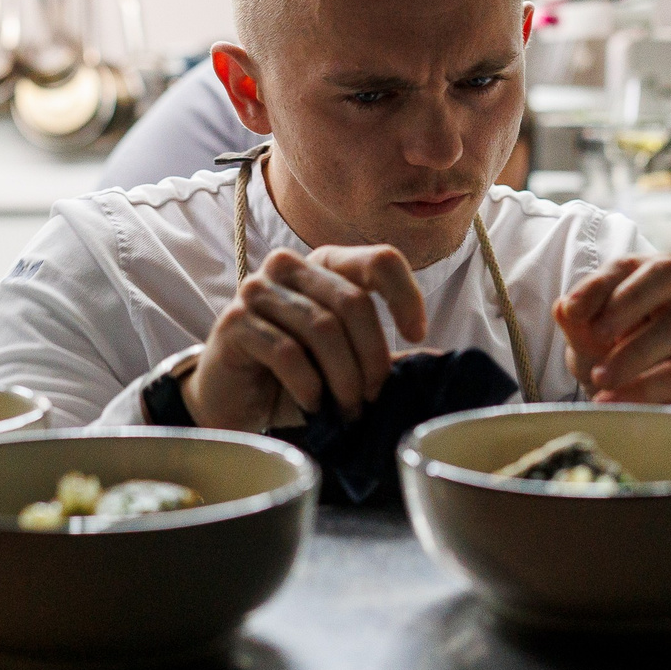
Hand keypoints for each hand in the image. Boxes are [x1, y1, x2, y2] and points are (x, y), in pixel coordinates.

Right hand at [182, 245, 428, 432]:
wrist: (232, 401)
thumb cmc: (293, 378)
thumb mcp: (346, 365)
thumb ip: (385, 357)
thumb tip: (439, 361)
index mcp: (325, 265)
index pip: (379, 259)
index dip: (406, 296)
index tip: (416, 335)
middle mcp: (289, 266)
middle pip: (353, 301)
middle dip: (372, 358)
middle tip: (372, 398)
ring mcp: (257, 290)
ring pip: (322, 328)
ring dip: (343, 378)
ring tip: (346, 410)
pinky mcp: (234, 322)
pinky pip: (286, 351)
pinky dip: (308, 385)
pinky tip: (313, 404)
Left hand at [553, 255, 670, 406]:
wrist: (662, 414)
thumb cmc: (628, 366)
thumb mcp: (594, 345)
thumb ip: (579, 325)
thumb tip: (565, 308)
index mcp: (663, 277)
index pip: (631, 264)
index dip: (599, 284)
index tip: (571, 310)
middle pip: (669, 274)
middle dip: (628, 300)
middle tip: (596, 333)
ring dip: (634, 351)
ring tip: (601, 378)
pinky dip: (646, 386)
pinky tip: (617, 400)